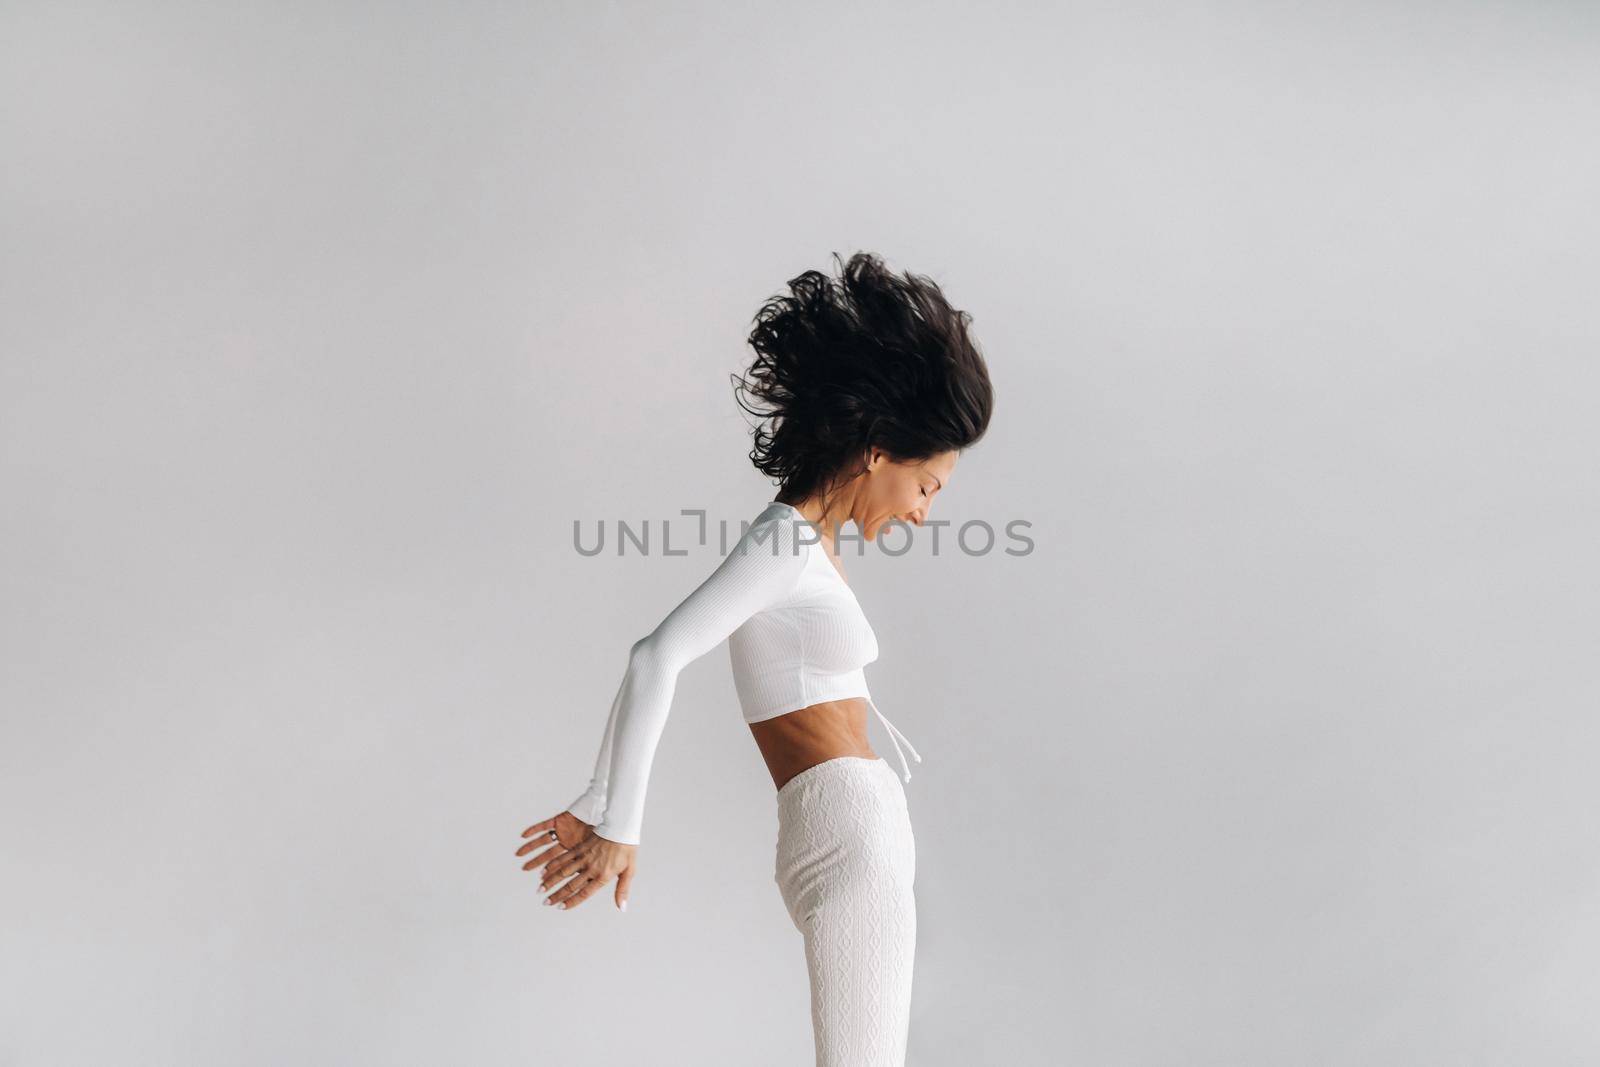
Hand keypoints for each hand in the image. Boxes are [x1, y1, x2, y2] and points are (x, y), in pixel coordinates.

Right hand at [517, 811, 636, 911]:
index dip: (571, 901)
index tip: (560, 907)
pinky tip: (544, 870)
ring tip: (540, 889)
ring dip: (551, 880)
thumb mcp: (629, 871)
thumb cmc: (627, 849)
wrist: (621, 826)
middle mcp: (591, 867)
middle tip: (545, 902)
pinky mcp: (580, 847)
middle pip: (570, 884)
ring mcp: (584, 857)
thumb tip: (621, 909)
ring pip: (564, 871)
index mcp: (602, 875)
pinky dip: (553, 864)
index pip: (584, 892)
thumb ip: (622, 890)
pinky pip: (564, 857)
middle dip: (556, 894)